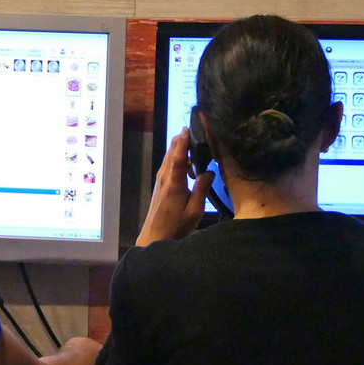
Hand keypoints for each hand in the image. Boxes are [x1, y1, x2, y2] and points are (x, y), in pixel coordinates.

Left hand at [136, 128, 214, 246]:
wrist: (155, 236)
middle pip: (171, 152)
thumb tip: (209, 172)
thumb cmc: (176, 226)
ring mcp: (160, 181)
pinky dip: (177, 159)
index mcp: (174, 183)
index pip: (178, 157)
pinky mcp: (160, 185)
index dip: (183, 141)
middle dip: (181, 140)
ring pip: (169, 158)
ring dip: (180, 150)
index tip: (187, 128)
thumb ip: (202, 189)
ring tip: (195, 146)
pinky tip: (188, 165)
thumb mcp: (194, 210)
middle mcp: (165, 178)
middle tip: (195, 131)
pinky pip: (168, 166)